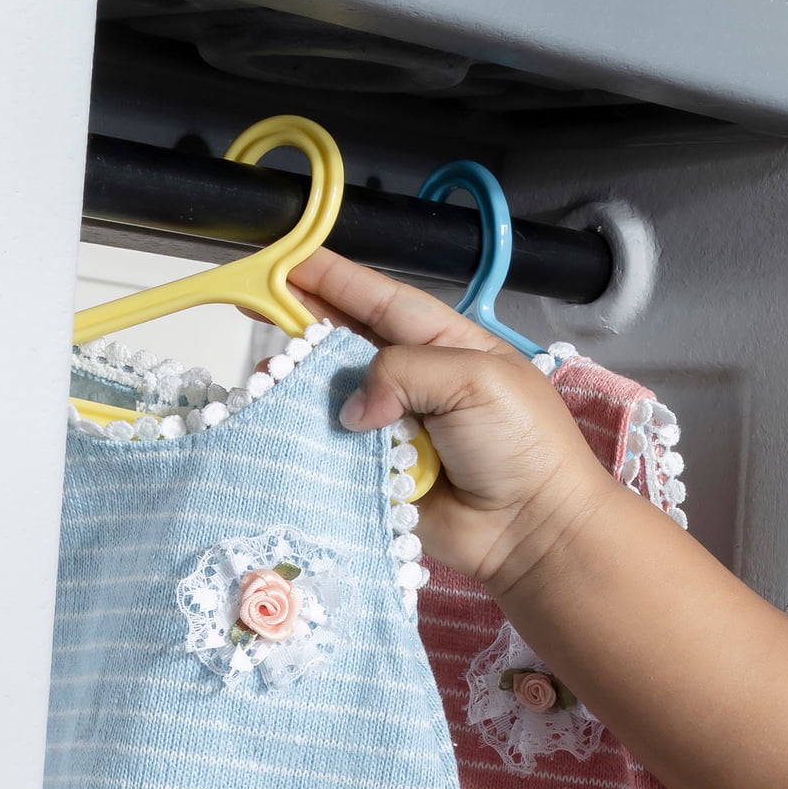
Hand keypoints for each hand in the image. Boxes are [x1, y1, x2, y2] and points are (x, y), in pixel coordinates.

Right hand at [290, 251, 617, 590]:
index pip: (382, 300)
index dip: (335, 278)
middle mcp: (417, 380)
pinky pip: (331, 449)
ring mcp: (395, 427)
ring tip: (267, 372)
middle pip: (347, 342)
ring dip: (298, 382)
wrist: (534, 529)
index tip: (287, 259)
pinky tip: (276, 424)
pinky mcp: (377, 472)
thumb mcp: (476, 380)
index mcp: (448, 344)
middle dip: (302, 321)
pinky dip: (305, 438)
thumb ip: (405, 371)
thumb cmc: (522, 445)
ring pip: (332, 395)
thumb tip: (351, 408)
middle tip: (253, 303)